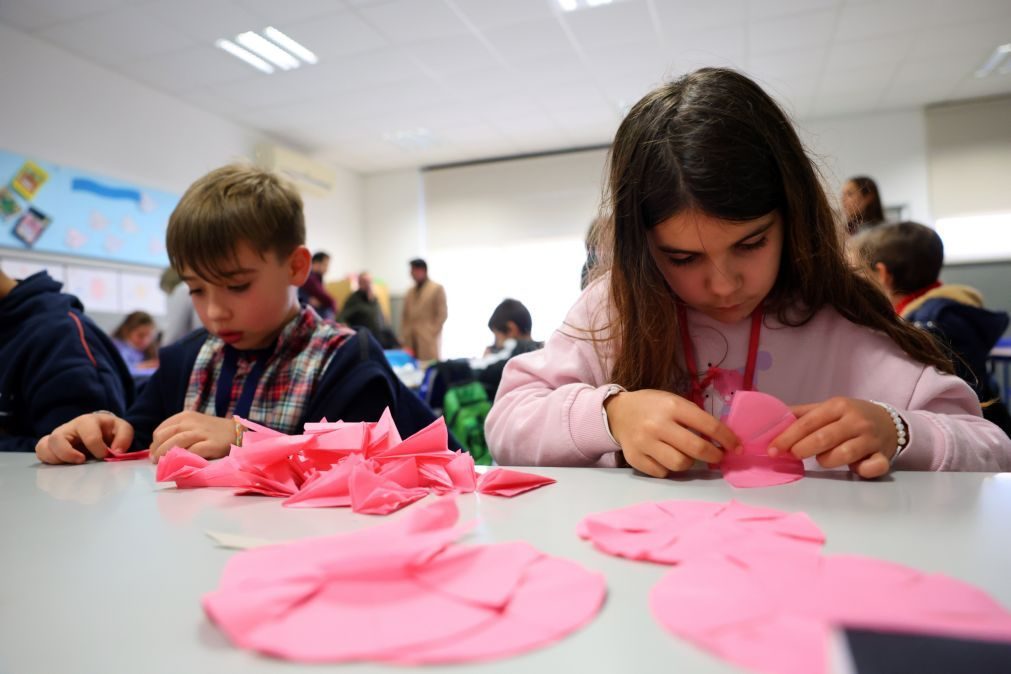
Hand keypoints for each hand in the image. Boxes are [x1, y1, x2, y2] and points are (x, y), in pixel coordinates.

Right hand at [36, 412, 134, 464]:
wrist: (100, 430)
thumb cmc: (109, 430)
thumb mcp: (122, 429)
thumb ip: (124, 438)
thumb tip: (116, 452)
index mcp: (88, 422)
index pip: (88, 434)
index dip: (97, 447)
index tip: (104, 456)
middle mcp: (68, 428)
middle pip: (57, 438)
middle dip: (68, 454)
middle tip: (81, 461)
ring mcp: (58, 437)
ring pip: (44, 446)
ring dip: (56, 460)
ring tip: (70, 466)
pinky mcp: (52, 447)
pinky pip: (41, 453)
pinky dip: (48, 461)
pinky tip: (62, 467)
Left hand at [149, 411, 234, 462]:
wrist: (236, 432)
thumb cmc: (211, 432)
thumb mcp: (193, 425)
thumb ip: (177, 433)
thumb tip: (157, 450)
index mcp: (184, 416)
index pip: (161, 430)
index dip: (155, 444)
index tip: (154, 454)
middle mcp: (191, 422)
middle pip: (166, 436)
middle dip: (157, 450)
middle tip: (156, 461)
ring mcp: (202, 432)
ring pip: (177, 442)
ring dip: (166, 455)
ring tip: (162, 464)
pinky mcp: (212, 444)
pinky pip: (193, 451)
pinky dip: (184, 458)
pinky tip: (180, 463)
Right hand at [605, 389, 739, 477]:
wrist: (617, 413)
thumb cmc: (653, 407)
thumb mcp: (674, 402)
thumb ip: (695, 418)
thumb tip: (723, 440)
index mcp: (672, 406)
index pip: (708, 425)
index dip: (727, 438)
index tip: (736, 447)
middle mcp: (657, 425)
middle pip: (696, 448)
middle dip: (714, 455)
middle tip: (718, 456)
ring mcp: (644, 443)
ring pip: (680, 464)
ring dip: (690, 462)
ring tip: (687, 455)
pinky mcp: (635, 458)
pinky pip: (663, 473)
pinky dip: (669, 468)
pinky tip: (666, 458)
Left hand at [770, 397, 898, 478]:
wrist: (890, 422)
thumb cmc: (850, 417)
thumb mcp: (828, 409)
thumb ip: (802, 414)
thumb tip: (772, 419)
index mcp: (838, 406)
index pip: (808, 422)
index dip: (787, 437)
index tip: (772, 449)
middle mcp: (855, 421)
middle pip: (824, 438)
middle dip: (802, 449)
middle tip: (792, 455)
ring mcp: (871, 439)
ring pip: (844, 454)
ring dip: (826, 460)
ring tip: (821, 460)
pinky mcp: (883, 456)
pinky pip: (873, 466)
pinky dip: (862, 470)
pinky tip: (855, 469)